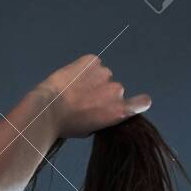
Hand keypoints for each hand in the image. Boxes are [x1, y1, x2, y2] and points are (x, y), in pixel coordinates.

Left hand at [37, 54, 151, 138]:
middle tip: (83, 100)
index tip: (133, 102)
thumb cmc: (66, 125)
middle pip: (114, 89)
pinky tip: (71, 78)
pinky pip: (92, 64)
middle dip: (102, 93)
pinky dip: (84, 69)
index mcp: (118, 111)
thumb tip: (100, 110)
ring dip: (92, 80)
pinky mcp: (92, 61)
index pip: (142, 102)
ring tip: (74, 90)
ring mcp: (105, 74)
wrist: (48, 109)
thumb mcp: (89, 129)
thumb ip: (102, 117)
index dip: (138, 102)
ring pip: (102, 76)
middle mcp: (116, 91)